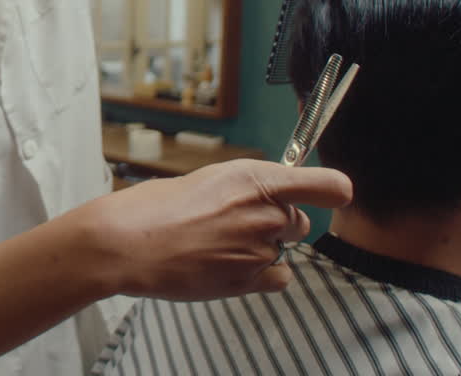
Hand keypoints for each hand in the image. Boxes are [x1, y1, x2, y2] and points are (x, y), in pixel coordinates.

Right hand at [80, 159, 351, 300]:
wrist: (125, 243)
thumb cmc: (153, 207)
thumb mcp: (204, 180)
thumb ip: (244, 188)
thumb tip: (267, 197)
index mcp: (252, 178)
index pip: (324, 186)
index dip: (332, 191)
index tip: (336, 194)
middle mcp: (263, 214)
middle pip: (298, 222)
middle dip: (278, 223)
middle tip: (236, 223)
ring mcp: (257, 251)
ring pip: (282, 250)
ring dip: (262, 249)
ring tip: (219, 245)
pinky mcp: (246, 282)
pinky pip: (278, 278)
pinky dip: (264, 276)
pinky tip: (231, 266)